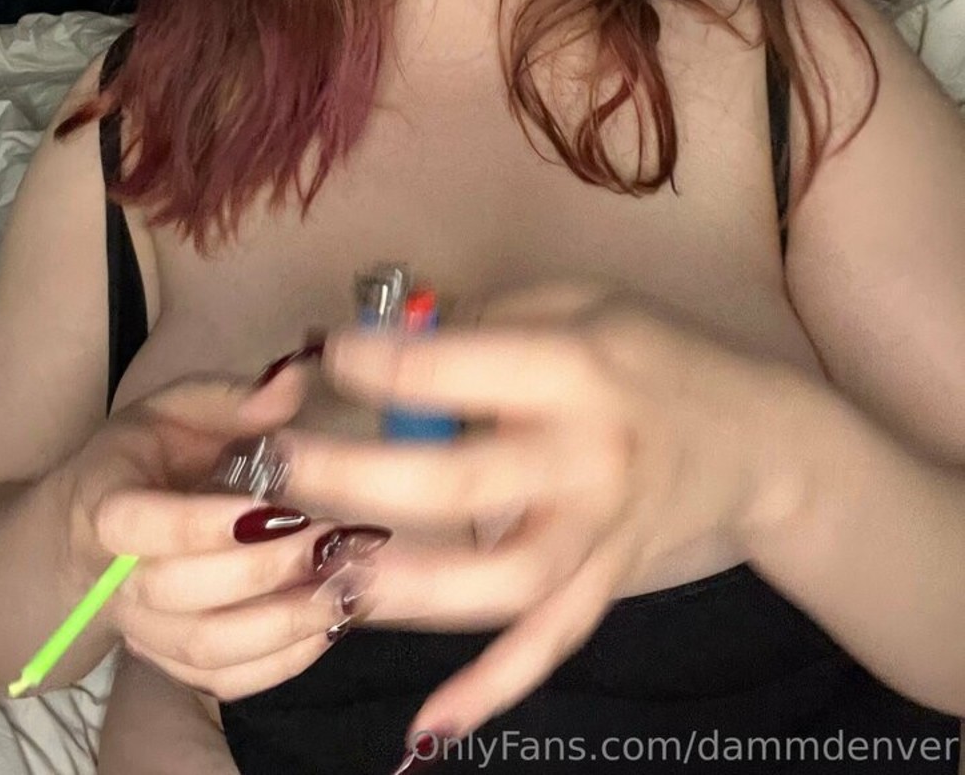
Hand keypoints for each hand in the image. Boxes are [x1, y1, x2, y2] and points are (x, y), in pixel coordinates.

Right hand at [61, 366, 389, 700]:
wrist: (92, 527)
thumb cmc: (145, 455)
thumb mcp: (176, 408)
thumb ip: (230, 397)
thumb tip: (292, 381)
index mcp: (107, 503)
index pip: (139, 526)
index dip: (202, 525)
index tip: (274, 508)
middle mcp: (116, 579)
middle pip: (180, 595)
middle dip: (264, 572)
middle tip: (334, 540)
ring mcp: (143, 630)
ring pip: (206, 651)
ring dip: (283, 624)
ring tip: (347, 585)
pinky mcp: (173, 662)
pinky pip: (226, 683)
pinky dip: (283, 662)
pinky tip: (332, 622)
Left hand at [275, 283, 807, 744]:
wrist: (753, 434)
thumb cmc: (647, 353)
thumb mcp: (573, 304)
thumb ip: (482, 326)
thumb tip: (378, 346)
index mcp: (575, 369)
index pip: (458, 371)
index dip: (379, 365)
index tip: (325, 357)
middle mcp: (587, 457)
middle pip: (462, 485)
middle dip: (358, 481)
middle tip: (279, 471)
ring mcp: (600, 533)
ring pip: (499, 582)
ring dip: (407, 590)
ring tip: (324, 580)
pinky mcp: (606, 584)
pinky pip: (549, 644)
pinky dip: (492, 687)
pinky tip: (428, 726)